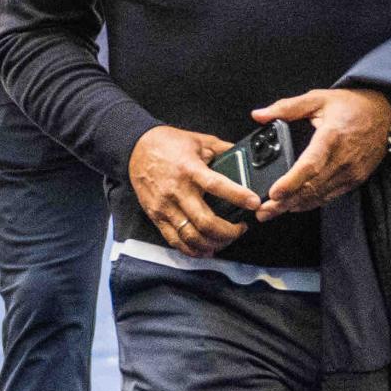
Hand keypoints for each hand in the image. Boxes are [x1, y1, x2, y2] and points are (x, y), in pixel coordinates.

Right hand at [126, 125, 255, 257]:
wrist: (136, 149)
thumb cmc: (168, 143)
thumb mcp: (199, 140)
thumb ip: (223, 149)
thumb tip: (245, 157)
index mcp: (190, 169)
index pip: (216, 185)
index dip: (237, 196)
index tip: (254, 203)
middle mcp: (177, 191)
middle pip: (205, 222)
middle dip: (228, 232)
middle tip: (240, 229)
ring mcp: (165, 207)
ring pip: (191, 236)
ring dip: (212, 243)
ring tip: (225, 240)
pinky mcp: (156, 216)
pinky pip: (174, 240)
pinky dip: (192, 250)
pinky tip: (205, 249)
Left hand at [251, 89, 390, 220]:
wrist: (385, 114)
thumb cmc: (351, 106)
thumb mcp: (318, 98)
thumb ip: (286, 107)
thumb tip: (258, 115)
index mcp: (331, 137)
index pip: (310, 165)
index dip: (291, 182)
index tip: (273, 193)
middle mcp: (343, 158)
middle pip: (311, 187)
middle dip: (285, 202)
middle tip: (262, 212)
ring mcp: (351, 172)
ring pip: (319, 195)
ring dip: (294, 206)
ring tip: (271, 213)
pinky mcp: (355, 179)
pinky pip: (330, 196)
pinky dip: (310, 203)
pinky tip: (294, 206)